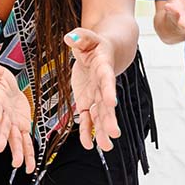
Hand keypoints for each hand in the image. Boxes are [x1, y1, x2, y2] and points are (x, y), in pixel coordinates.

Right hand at [0, 53, 35, 171]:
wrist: (9, 93)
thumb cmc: (2, 83)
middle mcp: (4, 117)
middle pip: (2, 128)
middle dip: (0, 138)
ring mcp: (12, 124)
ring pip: (15, 140)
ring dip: (17, 151)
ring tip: (18, 164)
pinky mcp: (22, 129)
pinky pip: (27, 144)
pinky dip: (29, 155)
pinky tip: (29, 169)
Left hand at [65, 28, 120, 151]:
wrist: (103, 52)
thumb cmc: (94, 43)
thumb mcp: (86, 37)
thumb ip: (80, 37)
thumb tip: (69, 38)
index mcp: (103, 67)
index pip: (107, 79)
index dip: (109, 90)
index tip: (112, 102)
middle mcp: (102, 85)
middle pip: (107, 103)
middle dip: (109, 119)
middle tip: (114, 134)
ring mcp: (96, 95)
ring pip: (100, 115)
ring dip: (102, 130)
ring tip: (106, 147)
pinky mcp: (88, 101)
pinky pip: (88, 118)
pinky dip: (87, 130)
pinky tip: (88, 144)